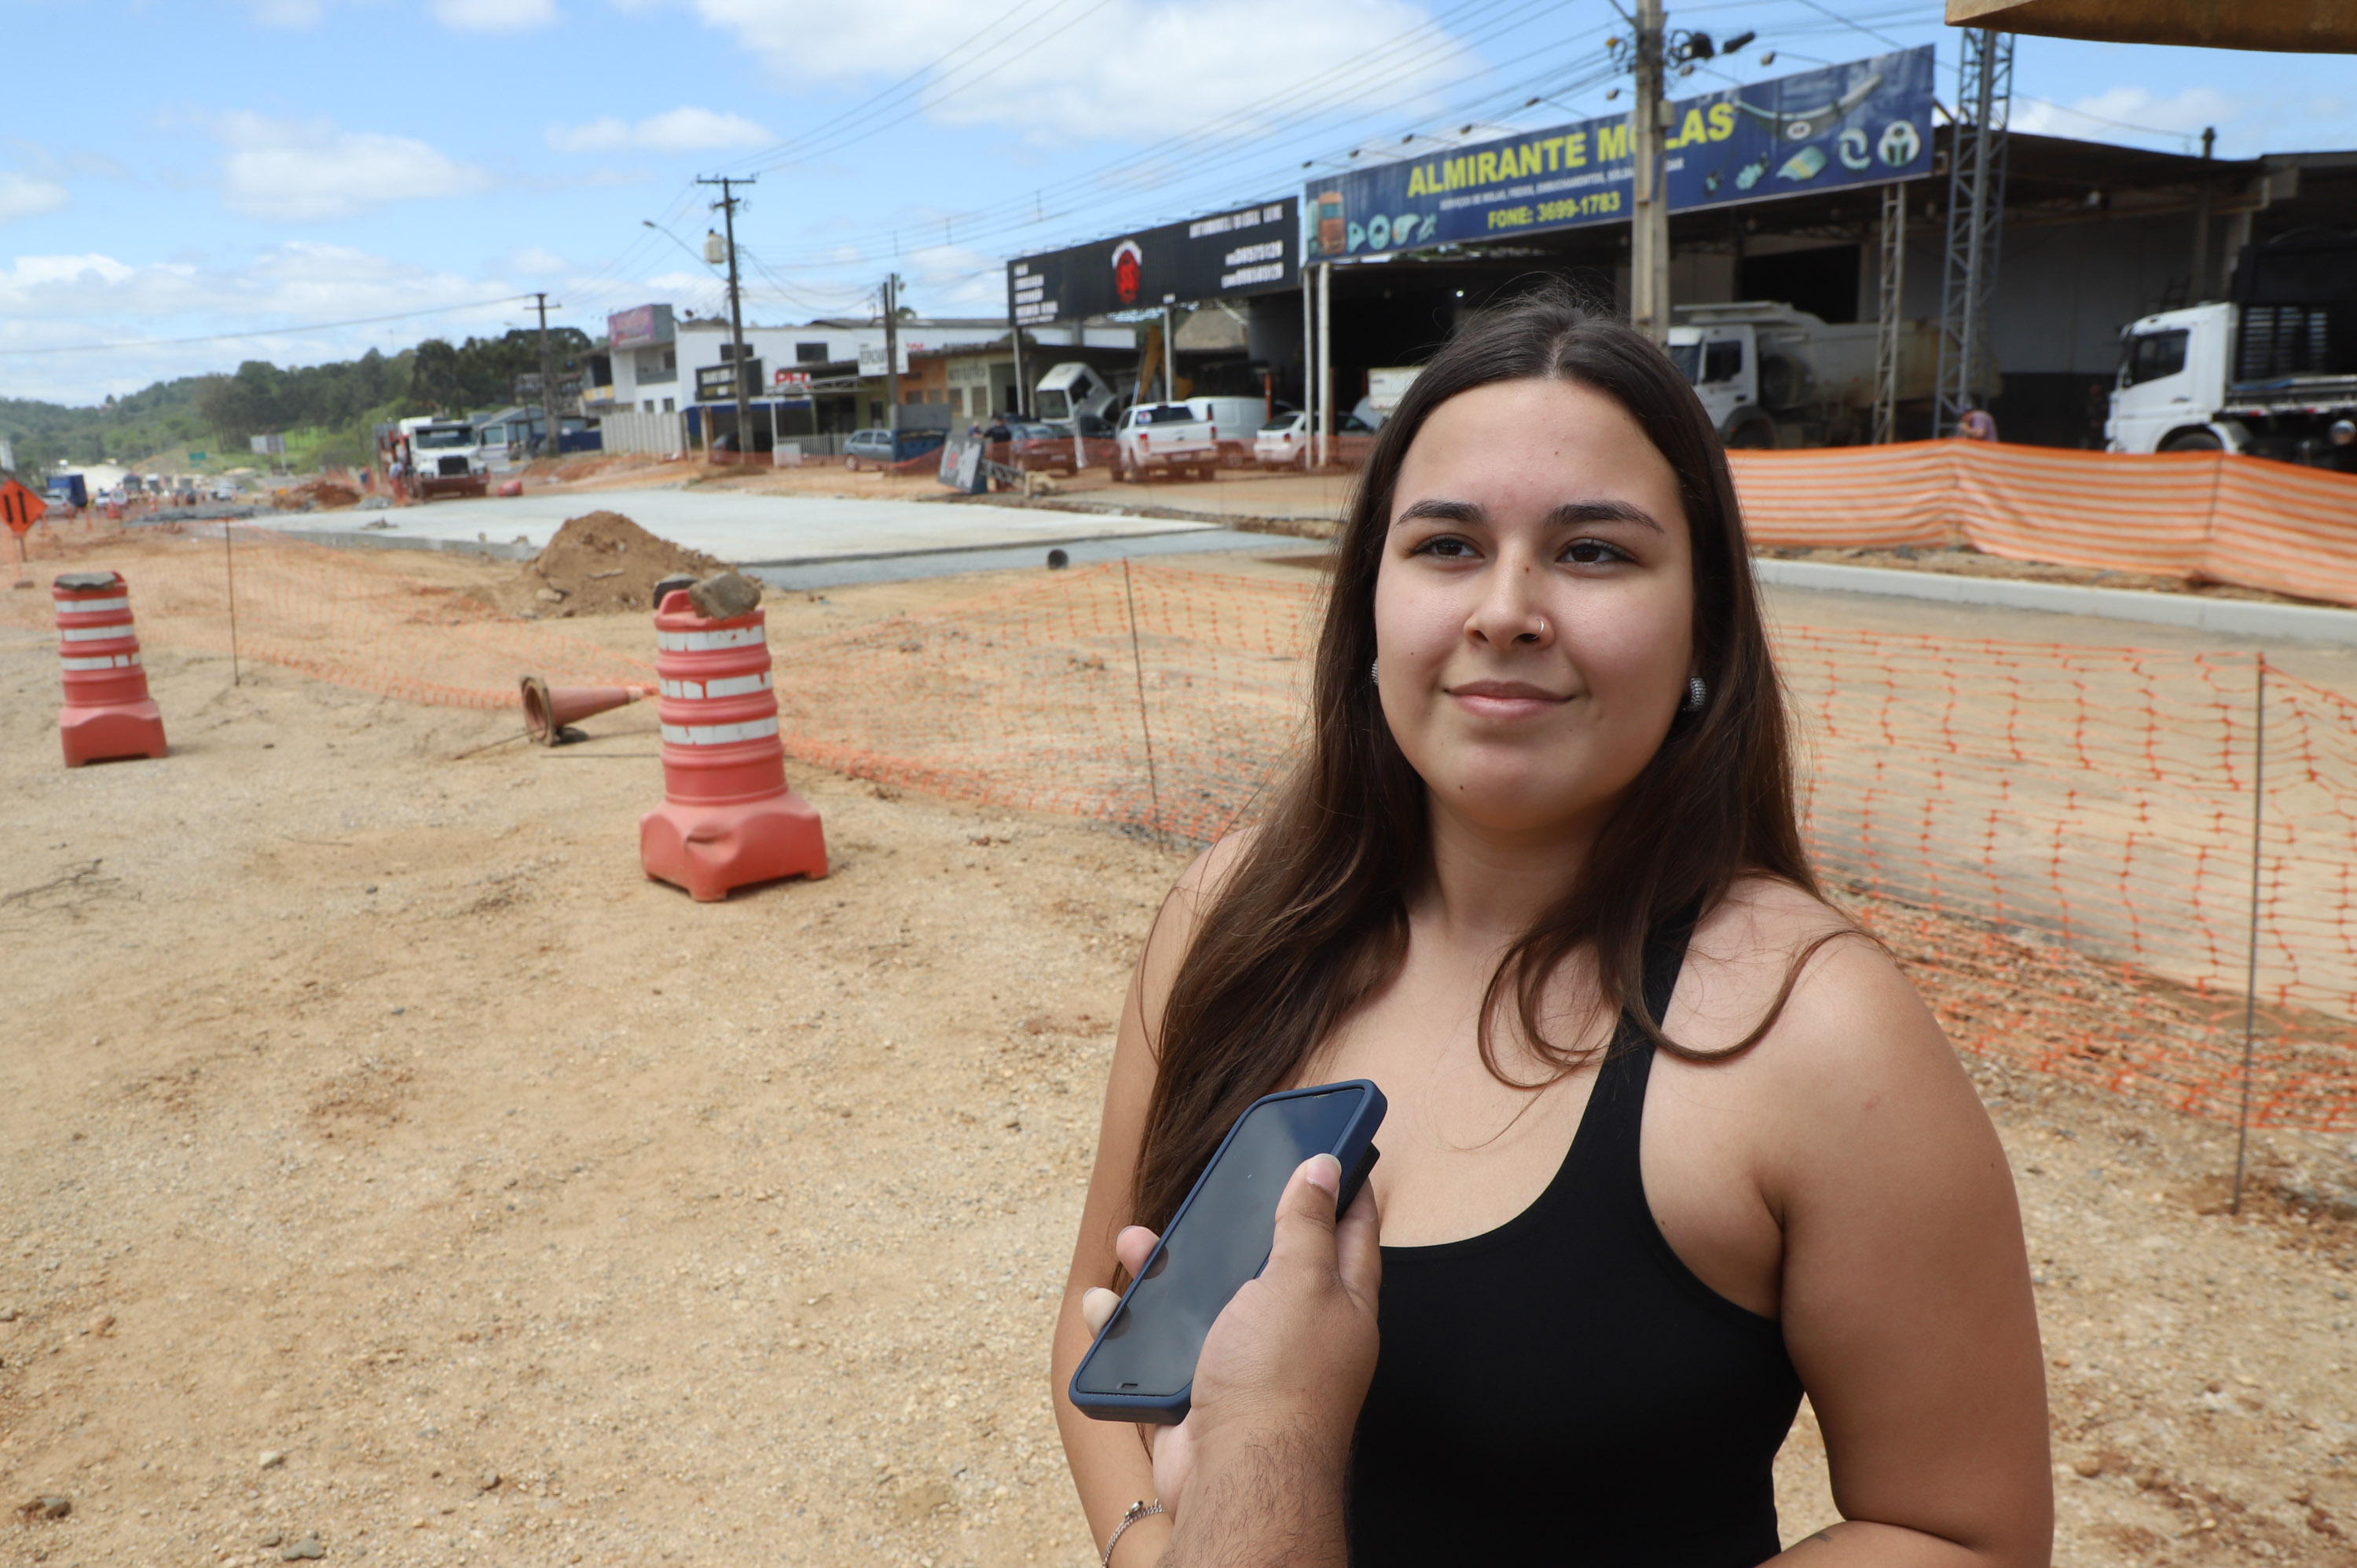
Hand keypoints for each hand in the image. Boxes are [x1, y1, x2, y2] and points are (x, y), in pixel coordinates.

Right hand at [1078, 1155, 1381, 1523]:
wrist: (1235, 1478)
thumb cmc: (1280, 1381)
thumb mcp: (1299, 1281)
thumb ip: (1307, 1225)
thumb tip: (1325, 1168)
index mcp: (1341, 1304)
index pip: (1353, 1231)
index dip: (1344, 1188)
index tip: (1331, 1149)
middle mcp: (1299, 1332)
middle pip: (1266, 1262)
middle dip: (1232, 1227)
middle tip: (1210, 1191)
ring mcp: (1248, 1364)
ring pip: (1204, 1302)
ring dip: (1166, 1272)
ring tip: (1136, 1241)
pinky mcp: (1200, 1392)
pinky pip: (1160, 1348)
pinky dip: (1132, 1327)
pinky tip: (1109, 1304)